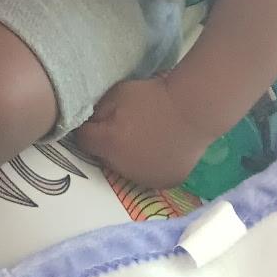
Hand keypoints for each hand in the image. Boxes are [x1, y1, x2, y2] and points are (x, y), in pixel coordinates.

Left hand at [72, 76, 210, 190]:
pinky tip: (159, 149)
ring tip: (144, 139)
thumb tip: (89, 123)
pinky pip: (149, 175)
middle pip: (104, 158)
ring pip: (126, 170)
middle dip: (109, 145)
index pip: (83, 141)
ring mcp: (145, 179)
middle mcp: (123, 169)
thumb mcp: (117, 94)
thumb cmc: (153, 98)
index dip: (88, 130)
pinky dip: (149, 165)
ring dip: (128, 158)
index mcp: (109, 144)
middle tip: (124, 127)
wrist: (193, 110)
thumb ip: (98, 111)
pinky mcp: (164, 183)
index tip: (96, 122)